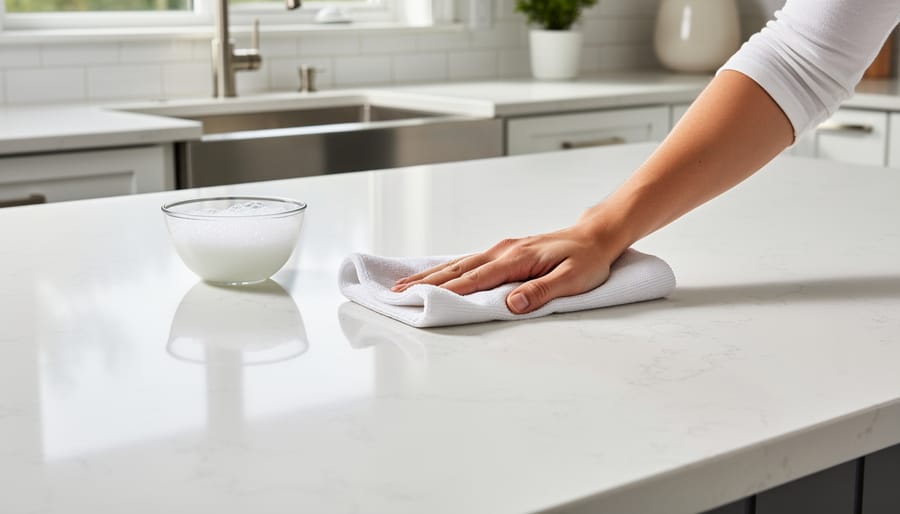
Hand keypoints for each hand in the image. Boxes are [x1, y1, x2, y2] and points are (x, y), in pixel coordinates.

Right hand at [391, 224, 619, 313]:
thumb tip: (511, 304)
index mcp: (516, 258)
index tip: (419, 298)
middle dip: (426, 282)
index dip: (446, 291)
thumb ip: (541, 292)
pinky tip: (436, 275)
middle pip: (457, 269)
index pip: (474, 279)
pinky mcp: (504, 251)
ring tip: (405, 284)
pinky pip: (469, 261)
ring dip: (431, 275)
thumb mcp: (572, 280)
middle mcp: (503, 251)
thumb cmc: (587, 259)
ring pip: (459, 263)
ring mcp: (502, 249)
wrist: (596, 235)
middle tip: (397, 292)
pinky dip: (448, 269)